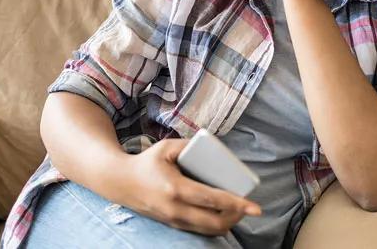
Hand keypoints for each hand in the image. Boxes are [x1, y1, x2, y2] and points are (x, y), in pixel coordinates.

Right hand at [119, 138, 261, 236]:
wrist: (121, 183)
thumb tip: (213, 148)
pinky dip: (215, 225)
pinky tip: (224, 215)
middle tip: (247, 207)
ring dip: (228, 222)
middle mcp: (176, 209)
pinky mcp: (173, 225)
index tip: (255, 207)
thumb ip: (189, 145)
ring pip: (209, 230)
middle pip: (215, 222)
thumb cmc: (146, 163)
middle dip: (236, 217)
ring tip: (238, 209)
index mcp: (176, 189)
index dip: (236, 204)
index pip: (212, 200)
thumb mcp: (166, 147)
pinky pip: (200, 230)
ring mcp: (174, 220)